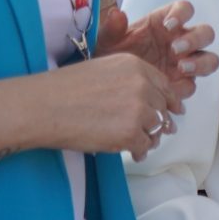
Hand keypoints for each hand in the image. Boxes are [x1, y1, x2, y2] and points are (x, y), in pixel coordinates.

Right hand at [47, 52, 176, 158]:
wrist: (45, 106)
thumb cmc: (65, 88)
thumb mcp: (103, 69)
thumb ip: (129, 79)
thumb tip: (146, 99)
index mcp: (135, 65)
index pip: (164, 84)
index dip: (170, 100)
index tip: (173, 110)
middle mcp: (142, 85)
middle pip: (163, 107)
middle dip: (161, 121)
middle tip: (159, 132)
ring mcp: (139, 109)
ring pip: (157, 128)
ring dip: (151, 138)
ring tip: (141, 144)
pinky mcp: (131, 133)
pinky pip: (145, 146)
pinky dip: (140, 152)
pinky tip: (133, 153)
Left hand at [100, 0, 218, 109]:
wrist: (109, 85)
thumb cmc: (112, 55)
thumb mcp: (107, 42)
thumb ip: (112, 28)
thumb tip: (117, 14)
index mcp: (165, 23)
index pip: (185, 9)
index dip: (182, 14)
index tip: (168, 25)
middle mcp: (180, 40)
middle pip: (205, 33)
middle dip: (195, 39)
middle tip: (176, 49)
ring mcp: (185, 63)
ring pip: (209, 59)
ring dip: (200, 63)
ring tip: (181, 68)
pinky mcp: (181, 84)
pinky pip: (192, 85)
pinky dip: (185, 87)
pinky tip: (170, 90)